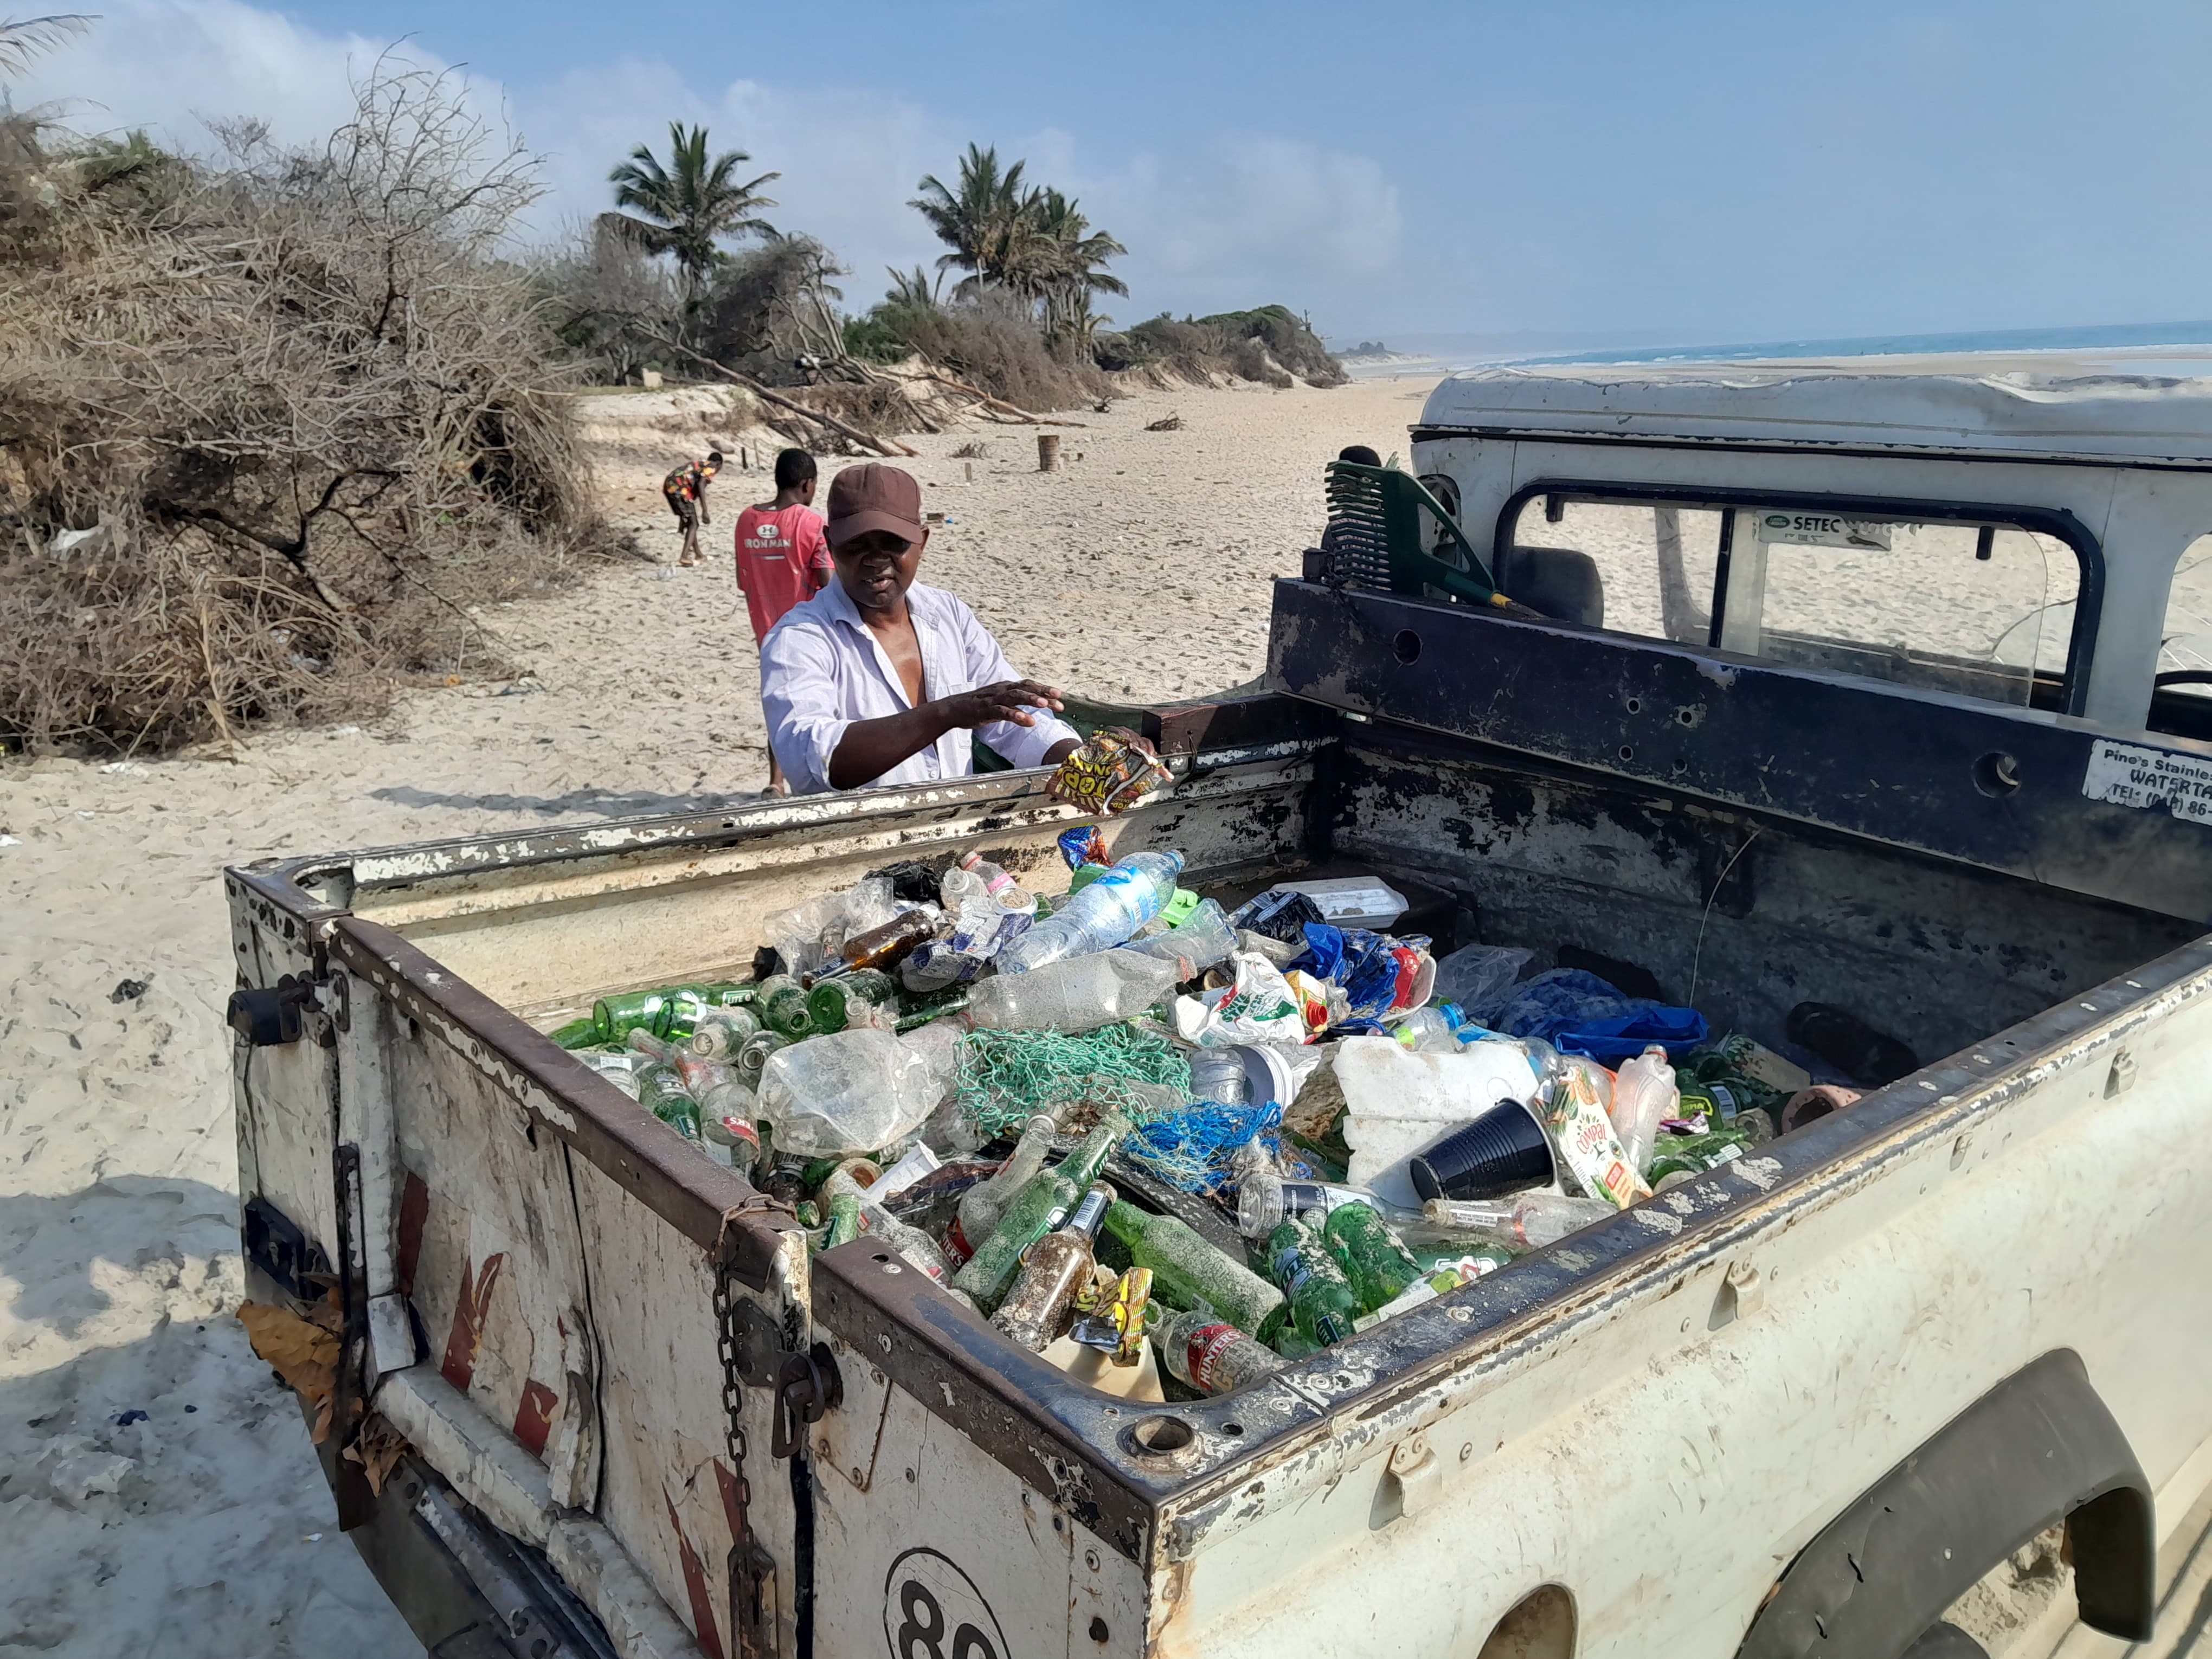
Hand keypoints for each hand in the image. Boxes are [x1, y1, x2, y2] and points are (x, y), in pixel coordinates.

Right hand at [932, 680, 1063, 730]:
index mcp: (1006, 687)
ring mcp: (993, 699)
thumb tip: (1033, 707)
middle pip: (1025, 687)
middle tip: (1059, 698)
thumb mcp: (1000, 701)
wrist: (953, 709)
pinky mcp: (985, 710)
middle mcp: (1001, 690)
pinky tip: (1027, 721)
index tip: (1060, 696)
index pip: (1028, 685)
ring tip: (1045, 705)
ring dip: (1031, 699)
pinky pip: (1002, 712)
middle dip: (1043, 692)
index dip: (1044, 689)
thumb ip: (1016, 703)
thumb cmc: (978, 706)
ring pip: (1015, 696)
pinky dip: (1015, 715)